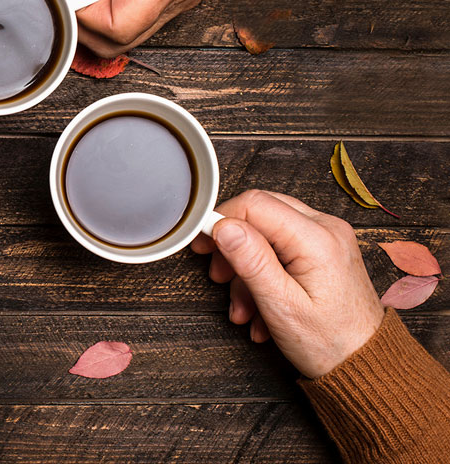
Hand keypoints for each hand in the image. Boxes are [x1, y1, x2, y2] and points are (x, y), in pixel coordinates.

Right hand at [191, 190, 384, 377]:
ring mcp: (328, 237)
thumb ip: (252, 261)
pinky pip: (282, 247)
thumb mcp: (281, 306)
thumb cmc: (330, 343)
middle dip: (233, 246)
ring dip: (247, 269)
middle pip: (260, 213)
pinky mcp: (325, 249)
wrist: (366, 366)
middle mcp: (327, 228)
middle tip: (220, 276)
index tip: (203, 245)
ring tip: (244, 307)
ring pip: (268, 232)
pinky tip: (261, 306)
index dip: (222, 220)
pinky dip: (264, 273)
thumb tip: (224, 226)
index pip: (255, 204)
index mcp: (318, 239)